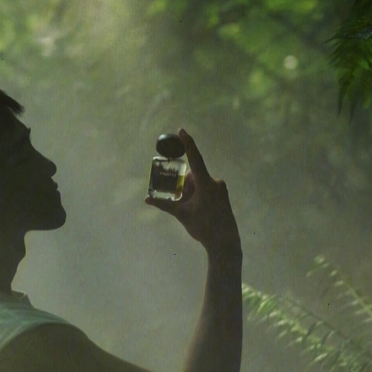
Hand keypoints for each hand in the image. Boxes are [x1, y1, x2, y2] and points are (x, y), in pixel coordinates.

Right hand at [146, 129, 240, 258]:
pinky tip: (197, 210)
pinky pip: (205, 188)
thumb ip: (164, 204)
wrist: (225, 242)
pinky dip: (196, 195)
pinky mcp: (222, 193)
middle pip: (191, 176)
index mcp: (206, 184)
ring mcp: (220, 187)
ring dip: (189, 192)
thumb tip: (146, 199)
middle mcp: (215, 182)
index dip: (188, 143)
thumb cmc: (203, 227)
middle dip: (182, 186)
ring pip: (198, 183)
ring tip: (191, 209)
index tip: (182, 130)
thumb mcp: (181, 214)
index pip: (195, 158)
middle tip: (181, 202)